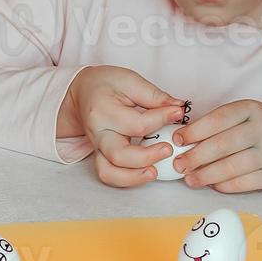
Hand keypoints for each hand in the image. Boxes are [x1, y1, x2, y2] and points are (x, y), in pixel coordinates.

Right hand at [62, 65, 188, 187]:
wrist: (84, 91)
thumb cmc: (106, 84)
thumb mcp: (130, 80)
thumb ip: (154, 96)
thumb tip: (177, 109)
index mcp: (103, 111)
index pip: (137, 123)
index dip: (162, 119)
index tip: (178, 112)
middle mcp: (97, 133)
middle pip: (119, 155)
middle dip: (147, 156)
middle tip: (168, 149)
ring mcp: (97, 147)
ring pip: (109, 172)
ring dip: (134, 177)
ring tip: (155, 171)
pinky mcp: (101, 155)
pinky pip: (108, 175)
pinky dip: (127, 180)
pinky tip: (146, 172)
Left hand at [173, 99, 261, 193]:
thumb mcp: (247, 115)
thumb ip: (220, 124)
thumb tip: (184, 140)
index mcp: (252, 109)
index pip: (218, 119)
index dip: (194, 131)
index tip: (177, 140)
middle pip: (222, 145)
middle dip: (195, 156)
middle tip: (178, 164)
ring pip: (231, 166)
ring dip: (206, 174)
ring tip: (190, 178)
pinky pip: (243, 183)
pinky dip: (224, 185)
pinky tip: (212, 184)